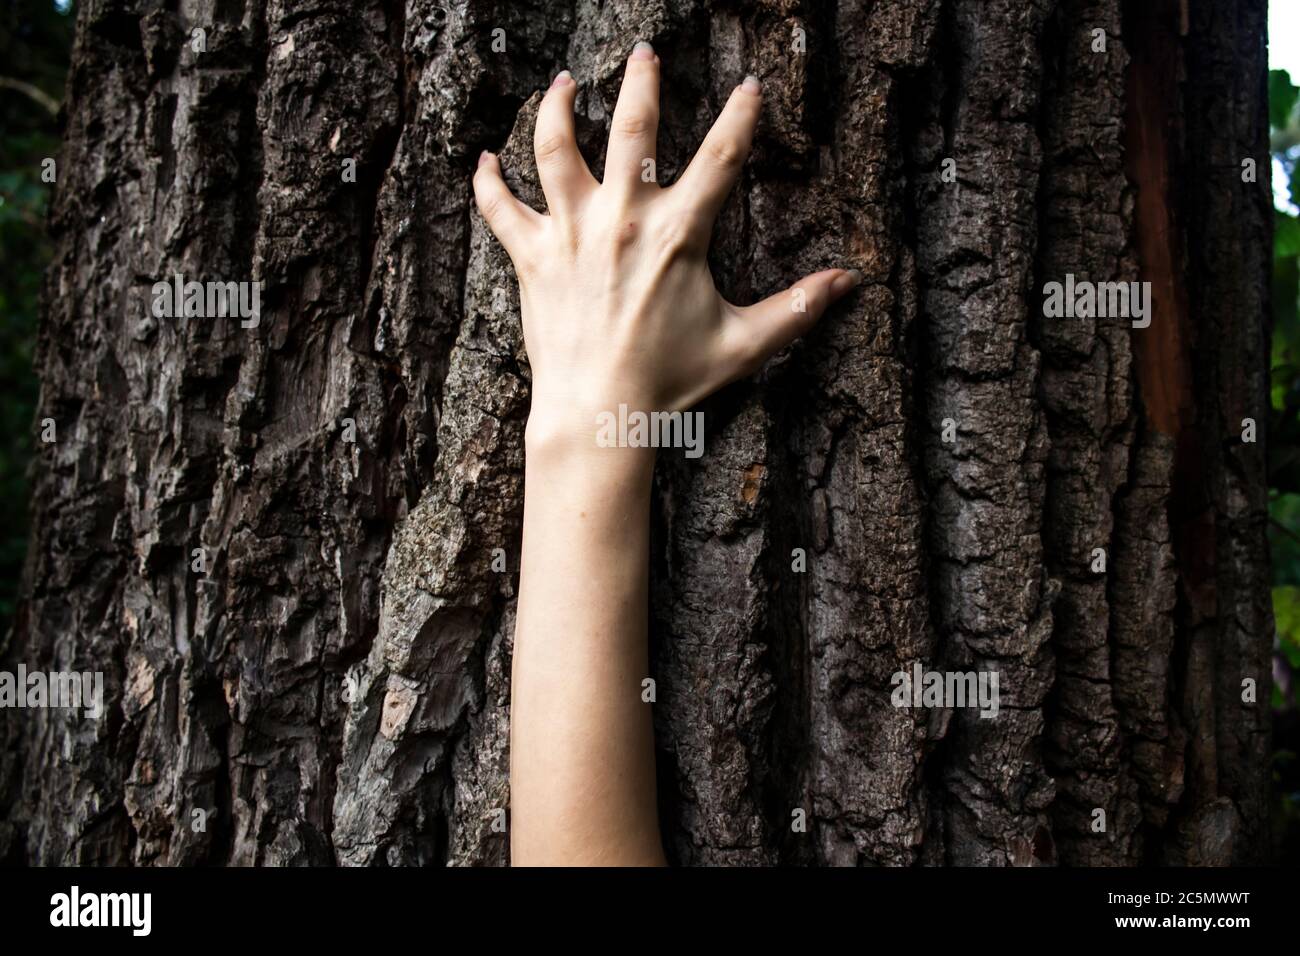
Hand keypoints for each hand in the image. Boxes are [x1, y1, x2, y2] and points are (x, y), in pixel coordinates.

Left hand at [471, 41, 860, 448]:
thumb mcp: (744, 344)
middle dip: (640, 80)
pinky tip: (484, 159)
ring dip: (556, 107)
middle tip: (643, 52)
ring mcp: (572, 232)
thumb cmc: (670, 380)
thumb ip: (798, 309)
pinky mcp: (533, 256)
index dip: (740, 116)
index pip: (721, 157)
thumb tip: (850, 282)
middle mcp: (623, 218)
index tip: (749, 85)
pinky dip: (487, 181)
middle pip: (631, 126)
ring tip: (562, 82)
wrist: (598, 411)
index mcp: (678, 233)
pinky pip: (500, 207)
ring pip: (555, 148)